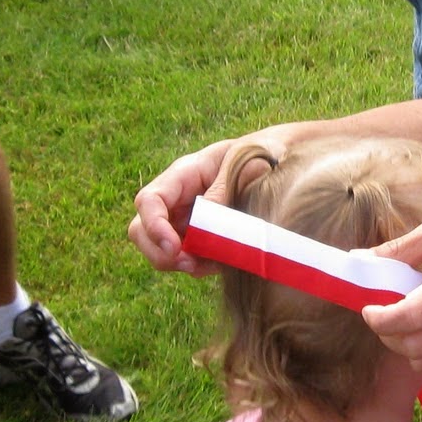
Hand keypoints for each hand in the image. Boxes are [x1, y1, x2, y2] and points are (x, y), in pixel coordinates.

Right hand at [129, 128, 291, 273]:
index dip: (153, 226)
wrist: (279, 161)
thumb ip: (223, 188)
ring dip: (182, 264)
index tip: (174, 247)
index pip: (149, 201)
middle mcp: (177, 200)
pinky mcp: (201, 238)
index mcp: (183, 175)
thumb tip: (203, 214)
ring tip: (213, 264)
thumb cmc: (259, 154)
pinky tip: (225, 262)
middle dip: (159, 253)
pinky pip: (189, 260)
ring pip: (162, 250)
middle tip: (189, 264)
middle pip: (141, 231)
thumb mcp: (244, 162)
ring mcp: (186, 221)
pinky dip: (202, 267)